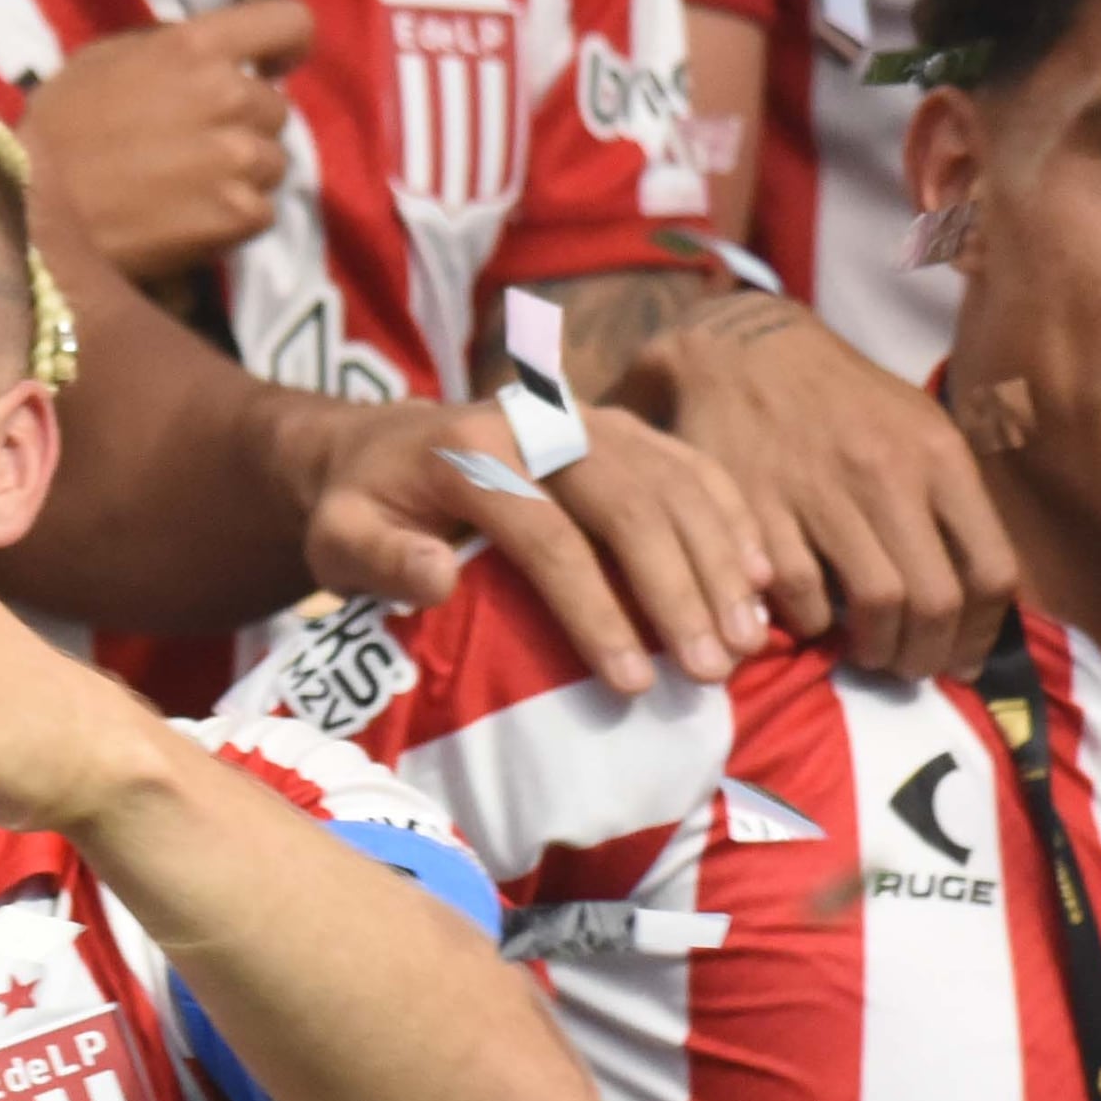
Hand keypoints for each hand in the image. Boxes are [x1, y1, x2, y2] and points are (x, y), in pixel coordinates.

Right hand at [21, 2, 308, 288]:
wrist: (30, 210)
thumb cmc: (57, 129)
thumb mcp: (106, 59)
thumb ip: (173, 50)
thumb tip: (219, 58)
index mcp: (197, 46)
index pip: (291, 22)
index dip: (286, 45)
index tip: (271, 67)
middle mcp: (230, 95)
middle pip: (277, 108)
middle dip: (245, 125)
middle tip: (194, 146)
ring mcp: (238, 159)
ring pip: (274, 163)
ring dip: (242, 174)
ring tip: (186, 188)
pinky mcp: (238, 215)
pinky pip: (261, 211)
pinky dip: (232, 219)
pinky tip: (186, 219)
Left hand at [280, 393, 769, 697]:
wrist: (383, 444)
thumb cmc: (365, 510)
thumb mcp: (339, 539)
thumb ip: (379, 560)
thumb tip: (436, 580)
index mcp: (469, 450)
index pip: (546, 533)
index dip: (592, 609)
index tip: (629, 682)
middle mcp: (540, 420)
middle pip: (628, 504)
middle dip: (677, 591)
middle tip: (710, 670)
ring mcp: (590, 417)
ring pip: (674, 483)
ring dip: (719, 561)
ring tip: (746, 642)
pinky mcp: (624, 426)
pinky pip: (693, 467)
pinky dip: (733, 520)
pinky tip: (762, 580)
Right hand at [632, 292, 1011, 680]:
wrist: (749, 350)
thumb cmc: (846, 401)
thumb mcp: (921, 427)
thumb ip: (954, 503)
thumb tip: (980, 596)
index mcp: (940, 457)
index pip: (991, 571)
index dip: (984, 634)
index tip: (964, 659)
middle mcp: (889, 474)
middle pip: (937, 599)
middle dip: (929, 654)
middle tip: (913, 668)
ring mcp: (824, 491)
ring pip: (877, 603)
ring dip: (877, 648)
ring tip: (869, 653)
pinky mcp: (761, 507)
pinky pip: (802, 593)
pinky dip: (814, 623)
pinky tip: (815, 619)